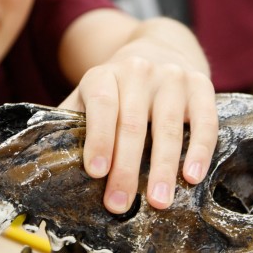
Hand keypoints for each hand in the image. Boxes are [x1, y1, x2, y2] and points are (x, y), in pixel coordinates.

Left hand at [61, 32, 217, 213]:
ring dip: (164, 167)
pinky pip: (204, 120)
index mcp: (105, 74)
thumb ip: (72, 120)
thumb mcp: (91, 94)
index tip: (96, 172)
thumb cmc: (119, 89)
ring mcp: (173, 76)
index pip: (101, 104)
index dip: (99, 138)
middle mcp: (139, 71)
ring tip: (159, 202)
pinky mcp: (201, 84)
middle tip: (120, 204)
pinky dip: (200, 151)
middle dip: (126, 168)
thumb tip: (47, 161)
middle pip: (132, 123)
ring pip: (168, 126)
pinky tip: (192, 177)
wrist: (161, 49)